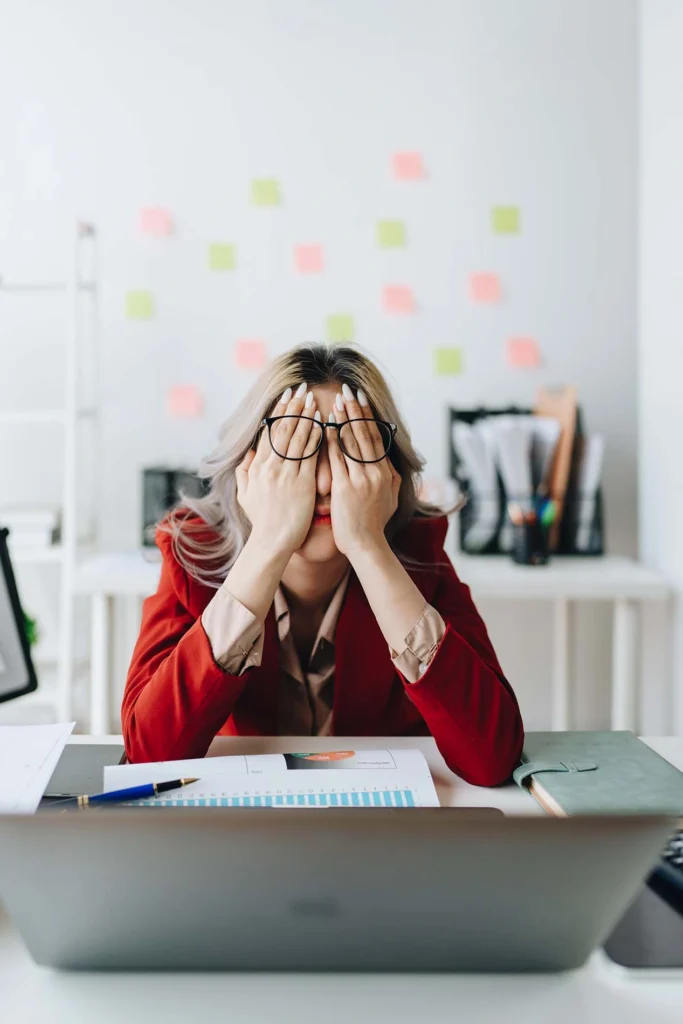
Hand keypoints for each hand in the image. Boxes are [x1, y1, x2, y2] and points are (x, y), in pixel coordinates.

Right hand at [236, 384, 319, 557]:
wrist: (272, 542)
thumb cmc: (262, 520)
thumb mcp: (245, 494)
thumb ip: (244, 471)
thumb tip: (249, 453)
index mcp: (257, 467)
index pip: (268, 431)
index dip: (279, 411)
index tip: (287, 396)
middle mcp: (270, 467)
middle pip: (283, 429)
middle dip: (294, 406)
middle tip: (302, 388)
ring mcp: (286, 474)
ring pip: (297, 437)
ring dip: (306, 415)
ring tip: (314, 398)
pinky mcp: (302, 484)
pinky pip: (311, 455)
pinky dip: (317, 437)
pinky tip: (324, 423)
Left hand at [327, 385, 400, 557]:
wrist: (365, 545)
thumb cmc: (375, 524)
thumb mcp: (390, 498)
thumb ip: (391, 478)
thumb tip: (391, 463)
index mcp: (385, 472)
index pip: (376, 437)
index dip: (368, 416)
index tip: (360, 398)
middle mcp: (375, 472)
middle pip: (364, 434)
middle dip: (354, 410)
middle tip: (347, 390)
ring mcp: (360, 479)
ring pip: (351, 442)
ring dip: (342, 419)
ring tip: (335, 400)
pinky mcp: (344, 488)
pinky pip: (336, 459)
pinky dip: (331, 441)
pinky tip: (324, 426)